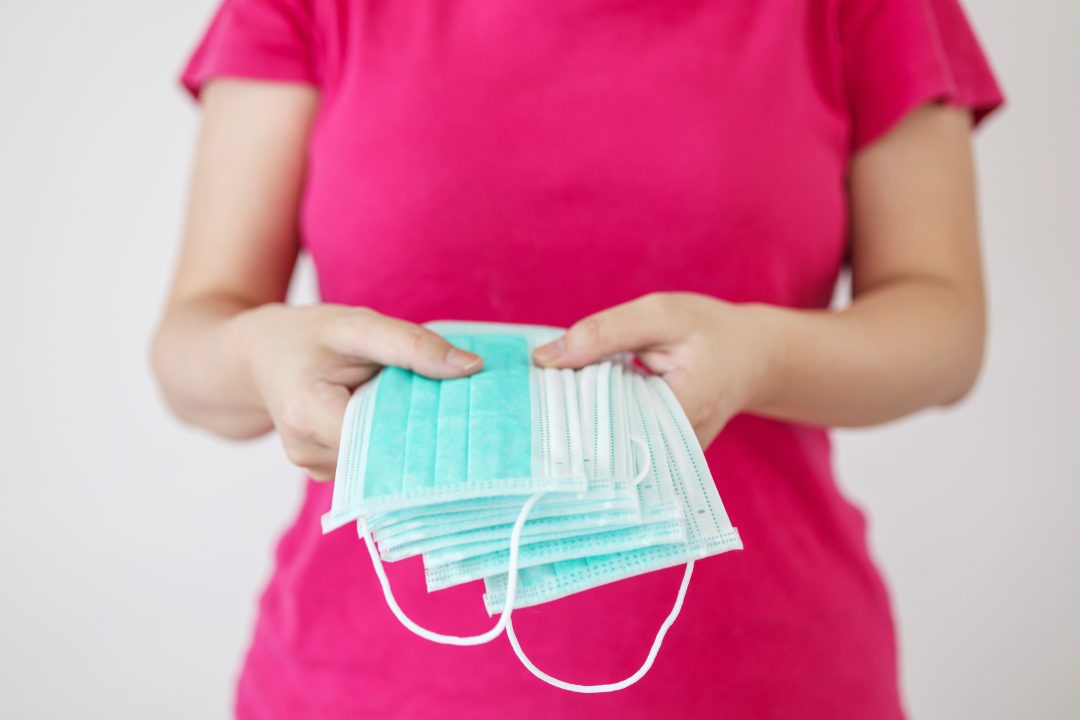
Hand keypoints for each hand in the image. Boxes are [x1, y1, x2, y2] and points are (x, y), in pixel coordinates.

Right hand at [239, 304, 482, 479]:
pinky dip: (390, 442)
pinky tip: (399, 421)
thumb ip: (412, 346)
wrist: (261, 354)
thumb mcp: (359, 326)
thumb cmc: (309, 335)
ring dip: (406, 439)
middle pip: (383, 458)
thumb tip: (472, 367)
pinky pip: (370, 463)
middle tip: (460, 414)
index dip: (424, 432)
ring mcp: (313, 466)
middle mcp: (307, 451)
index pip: (381, 441)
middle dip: (421, 438)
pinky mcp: (325, 468)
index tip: (465, 418)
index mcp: (309, 414)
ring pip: (380, 464)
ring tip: (420, 408)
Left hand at [532, 293, 781, 447]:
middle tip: (534, 399)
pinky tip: (577, 407)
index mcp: (685, 411)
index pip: (609, 424)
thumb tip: (544, 359)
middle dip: (567, 420)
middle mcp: (677, 450)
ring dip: (579, 423)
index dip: (568, 410)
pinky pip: (619, 444)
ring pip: (609, 448)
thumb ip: (604, 333)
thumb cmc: (710, 331)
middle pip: (605, 444)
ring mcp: (670, 460)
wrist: (753, 358)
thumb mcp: (661, 316)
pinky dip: (597, 424)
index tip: (536, 394)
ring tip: (551, 403)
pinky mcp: (660, 456)